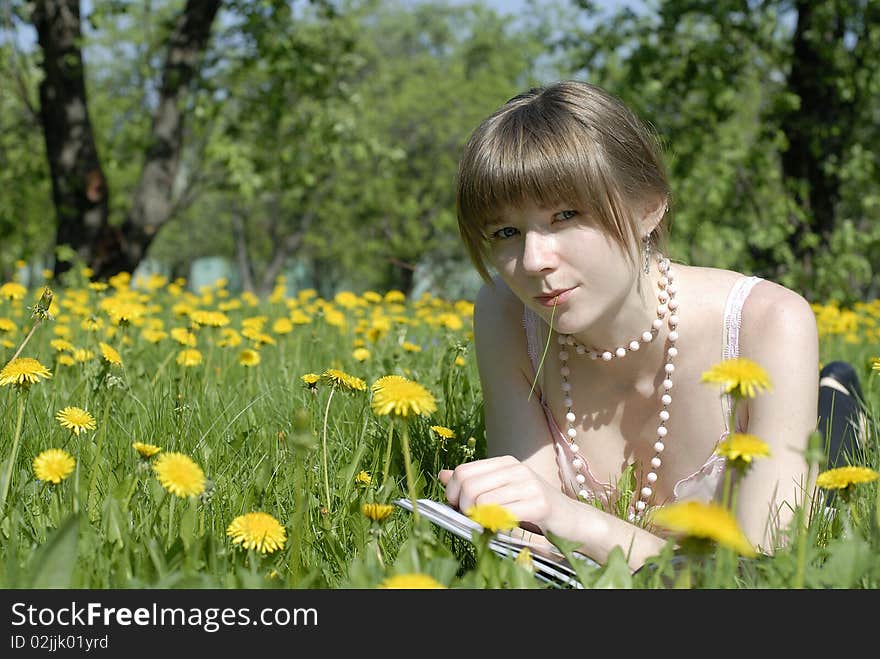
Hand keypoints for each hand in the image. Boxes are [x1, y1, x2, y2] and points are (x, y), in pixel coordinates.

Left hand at [438, 455, 570, 536]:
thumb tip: (443, 475)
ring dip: (479, 519)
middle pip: (469, 485)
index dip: (452, 493)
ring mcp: (529, 484)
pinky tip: (501, 528)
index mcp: (505, 462)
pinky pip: (503, 514)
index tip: (457, 508)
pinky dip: (495, 525)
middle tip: (471, 520)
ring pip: (482, 501)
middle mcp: (516, 468)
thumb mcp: (502, 491)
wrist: (572, 520)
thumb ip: (475, 482)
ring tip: (487, 525)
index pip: (463, 471)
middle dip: (463, 508)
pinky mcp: (539, 503)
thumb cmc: (534, 508)